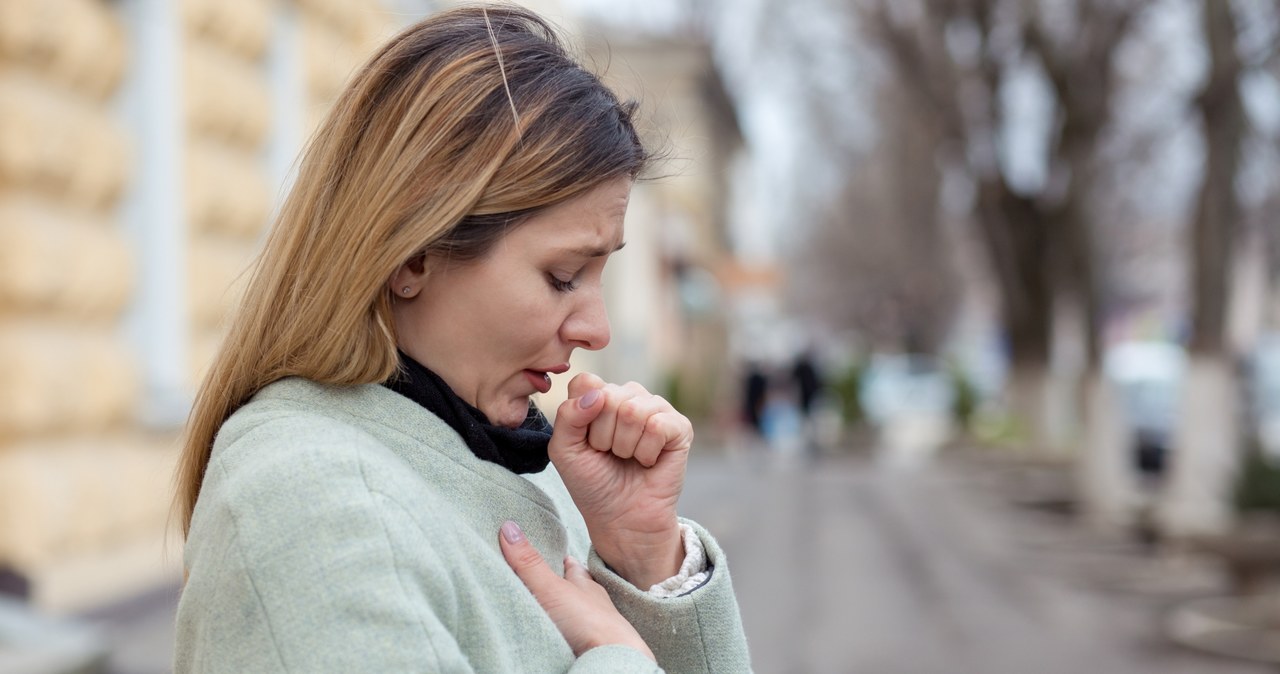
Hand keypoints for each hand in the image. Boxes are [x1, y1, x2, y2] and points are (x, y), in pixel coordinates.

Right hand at [499, 520, 654, 660]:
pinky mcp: (590, 646)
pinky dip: (567, 632)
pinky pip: (576, 635)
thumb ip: (530, 563)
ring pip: (577, 613)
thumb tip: (509, 527)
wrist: (611, 657)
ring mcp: (593, 625)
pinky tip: (561, 634)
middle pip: (575, 589)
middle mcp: (592, 602)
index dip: (560, 560)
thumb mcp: (552, 587)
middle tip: (546, 579)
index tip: (551, 554)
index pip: (571, 567)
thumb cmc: (588, 619)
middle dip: (562, 585)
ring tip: (552, 608)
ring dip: (565, 611)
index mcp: (585, 583)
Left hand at [549, 373, 691, 588]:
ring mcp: (656, 408)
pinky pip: (658, 426)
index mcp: (600, 395)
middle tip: (610, 454)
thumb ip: (568, 416)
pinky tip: (648, 461)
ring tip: (628, 458)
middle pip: (608, 397)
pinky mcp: (680, 426)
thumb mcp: (565, 449)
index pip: (586, 383)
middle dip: (603, 436)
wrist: (621, 517)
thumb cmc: (593, 482)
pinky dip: (647, 452)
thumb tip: (598, 394)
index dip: (582, 417)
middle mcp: (629, 395)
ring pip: (633, 411)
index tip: (587, 442)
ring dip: (625, 446)